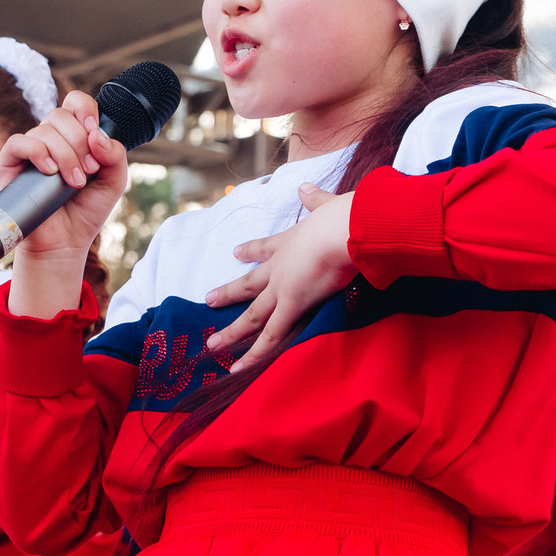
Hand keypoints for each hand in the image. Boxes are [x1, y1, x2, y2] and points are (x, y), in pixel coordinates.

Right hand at [0, 92, 128, 263]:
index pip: (74, 103)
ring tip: (74, 183)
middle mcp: (48, 138)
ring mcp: (28, 150)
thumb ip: (115, 155)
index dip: (85, 109)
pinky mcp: (8, 164)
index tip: (95, 132)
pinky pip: (20, 142)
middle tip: (89, 171)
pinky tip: (50, 173)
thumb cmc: (85, 211)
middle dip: (80, 142)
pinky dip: (38, 153)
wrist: (64, 242)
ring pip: (44, 130)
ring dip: (65, 155)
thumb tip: (97, 135)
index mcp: (72, 136)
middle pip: (60, 114)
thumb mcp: (113, 181)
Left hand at [202, 185, 353, 374]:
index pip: (266, 247)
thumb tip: (304, 187)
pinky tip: (238, 367)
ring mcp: (283, 288)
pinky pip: (270, 336)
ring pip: (252, 315)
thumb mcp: (327, 203)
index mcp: (291, 240)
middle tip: (208, 299)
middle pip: (249, 284)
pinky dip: (254, 354)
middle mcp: (281, 266)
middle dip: (228, 292)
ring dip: (232, 332)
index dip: (250, 251)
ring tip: (211, 345)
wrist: (347, 229)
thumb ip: (315, 198)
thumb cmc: (345, 216)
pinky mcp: (292, 305)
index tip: (236, 252)